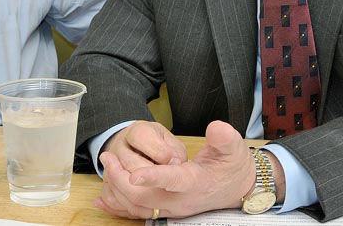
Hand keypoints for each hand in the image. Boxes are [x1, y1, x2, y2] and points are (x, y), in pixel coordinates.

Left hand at [95, 121, 254, 219]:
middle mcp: (181, 200)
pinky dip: (118, 206)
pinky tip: (102, 198)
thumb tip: (216, 128)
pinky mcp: (166, 211)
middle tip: (107, 156)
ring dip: (117, 190)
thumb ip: (225, 138)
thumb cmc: (234, 166)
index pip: (172, 180)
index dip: (153, 177)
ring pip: (138, 207)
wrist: (239, 189)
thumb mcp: (234, 148)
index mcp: (196, 182)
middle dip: (121, 179)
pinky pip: (138, 213)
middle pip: (145, 198)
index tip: (134, 173)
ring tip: (105, 166)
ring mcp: (172, 208)